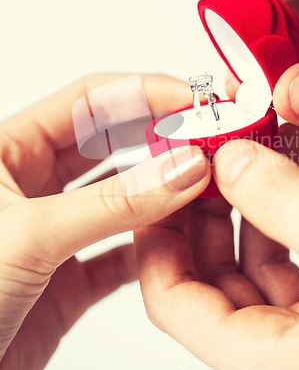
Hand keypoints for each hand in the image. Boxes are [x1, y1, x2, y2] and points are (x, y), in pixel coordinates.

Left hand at [0, 74, 209, 369]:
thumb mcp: (30, 234)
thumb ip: (114, 202)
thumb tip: (182, 168)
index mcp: (9, 151)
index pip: (90, 102)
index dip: (146, 93)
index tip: (195, 100)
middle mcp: (34, 185)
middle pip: (113, 142)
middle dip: (162, 136)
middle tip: (209, 137)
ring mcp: (56, 230)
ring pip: (124, 196)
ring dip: (164, 190)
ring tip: (203, 184)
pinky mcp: (70, 277)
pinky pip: (124, 249)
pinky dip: (154, 245)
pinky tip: (179, 240)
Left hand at [135, 125, 298, 369]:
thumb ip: (288, 203)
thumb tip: (231, 161)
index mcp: (275, 360)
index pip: (173, 302)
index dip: (158, 238)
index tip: (164, 177)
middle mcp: (290, 348)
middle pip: (214, 268)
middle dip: (215, 198)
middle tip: (216, 141)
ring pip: (262, 248)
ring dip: (263, 188)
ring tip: (272, 130)